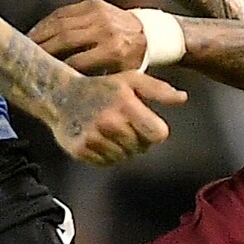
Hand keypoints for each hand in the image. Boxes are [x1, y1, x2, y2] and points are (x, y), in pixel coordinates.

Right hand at [30, 0, 144, 74]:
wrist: (148, 34)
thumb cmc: (129, 62)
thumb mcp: (119, 77)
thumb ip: (95, 82)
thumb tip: (62, 90)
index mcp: (114, 50)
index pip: (76, 62)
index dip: (55, 70)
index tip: (39, 77)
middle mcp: (105, 30)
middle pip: (64, 40)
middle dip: (41, 51)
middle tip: (24, 61)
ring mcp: (99, 14)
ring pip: (60, 24)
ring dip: (39, 35)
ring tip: (24, 47)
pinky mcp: (93, 4)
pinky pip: (63, 13)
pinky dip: (46, 23)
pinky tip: (35, 33)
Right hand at [47, 70, 183, 164]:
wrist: (61, 95)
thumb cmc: (101, 87)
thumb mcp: (131, 80)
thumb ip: (159, 90)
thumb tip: (183, 99)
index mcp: (126, 105)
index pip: (158, 134)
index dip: (154, 130)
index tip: (143, 121)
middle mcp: (110, 123)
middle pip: (142, 148)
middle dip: (137, 138)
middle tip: (121, 123)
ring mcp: (94, 138)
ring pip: (125, 157)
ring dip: (122, 147)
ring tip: (109, 129)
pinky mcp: (81, 150)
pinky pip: (107, 163)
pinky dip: (106, 154)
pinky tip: (98, 137)